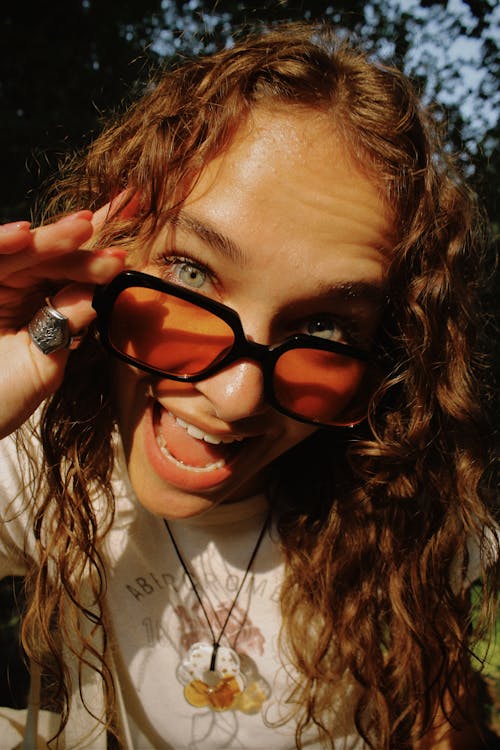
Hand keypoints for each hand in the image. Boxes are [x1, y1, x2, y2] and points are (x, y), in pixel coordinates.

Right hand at [0, 210, 125, 437]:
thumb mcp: (44, 363)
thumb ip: (67, 327)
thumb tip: (96, 292)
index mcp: (37, 306)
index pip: (70, 276)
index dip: (98, 262)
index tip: (128, 256)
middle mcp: (11, 289)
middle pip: (49, 260)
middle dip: (82, 251)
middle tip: (112, 250)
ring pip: (19, 252)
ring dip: (50, 239)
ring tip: (82, 229)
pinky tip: (23, 235)